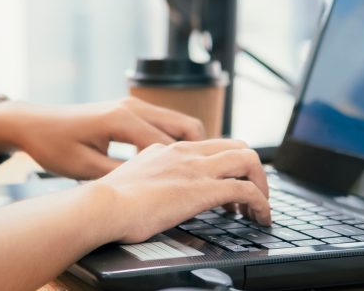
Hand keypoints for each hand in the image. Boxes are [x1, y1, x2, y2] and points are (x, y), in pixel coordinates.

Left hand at [0, 96, 204, 178]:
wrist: (34, 123)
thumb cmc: (54, 146)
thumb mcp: (85, 169)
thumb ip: (118, 176)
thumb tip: (150, 190)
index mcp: (123, 120)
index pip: (171, 146)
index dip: (190, 168)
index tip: (209, 187)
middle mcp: (132, 107)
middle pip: (185, 126)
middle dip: (203, 151)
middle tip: (213, 178)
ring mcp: (131, 105)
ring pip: (178, 121)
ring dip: (192, 144)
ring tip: (200, 173)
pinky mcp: (128, 109)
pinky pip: (164, 121)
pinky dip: (177, 138)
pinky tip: (176, 162)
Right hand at [95, 139, 270, 243]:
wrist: (102, 205)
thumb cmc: (109, 200)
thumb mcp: (133, 178)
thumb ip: (149, 176)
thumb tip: (153, 190)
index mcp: (169, 149)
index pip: (210, 146)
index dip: (227, 165)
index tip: (228, 186)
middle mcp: (186, 153)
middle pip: (236, 145)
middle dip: (252, 170)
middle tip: (251, 195)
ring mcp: (196, 169)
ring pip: (248, 160)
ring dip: (261, 184)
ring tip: (259, 208)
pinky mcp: (203, 190)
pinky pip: (246, 190)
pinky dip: (261, 203)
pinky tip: (260, 217)